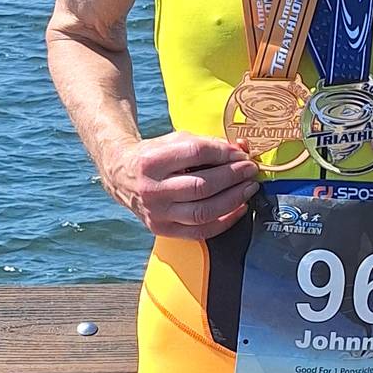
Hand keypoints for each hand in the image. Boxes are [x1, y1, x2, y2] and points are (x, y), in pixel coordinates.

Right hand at [106, 130, 259, 236]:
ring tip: (248, 188)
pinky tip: (239, 209)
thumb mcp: (174, 141)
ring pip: (203, 212)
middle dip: (233, 177)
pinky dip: (224, 222)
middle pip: (201, 186)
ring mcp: (156, 213)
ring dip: (233, 200)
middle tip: (250, 170)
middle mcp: (152, 190)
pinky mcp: (162, 229)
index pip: (196, 154)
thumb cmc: (154, 156)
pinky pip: (200, 231)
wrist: (121, 176)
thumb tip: (240, 152)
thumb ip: (207, 144)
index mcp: (151, 161)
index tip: (241, 154)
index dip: (224, 153)